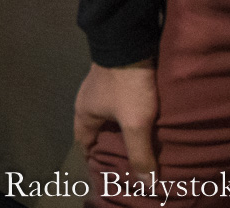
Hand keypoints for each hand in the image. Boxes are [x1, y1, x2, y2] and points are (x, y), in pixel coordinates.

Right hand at [75, 59, 158, 175]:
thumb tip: (146, 184)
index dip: (93, 158)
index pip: (83, 142)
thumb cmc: (126, 87)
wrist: (128, 44)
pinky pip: (115, 104)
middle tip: (124, 160)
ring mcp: (98, 88)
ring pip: (106, 116)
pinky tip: (138, 118)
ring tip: (135, 141)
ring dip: (117, 129)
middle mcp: (86, 101)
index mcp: (83, 114)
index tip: (106, 171)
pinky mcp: (112, 78)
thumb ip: (139, 152)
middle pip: (94, 129)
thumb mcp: (135, 123)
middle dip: (107, 145)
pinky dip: (124, 115)